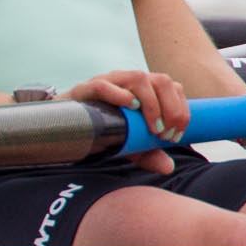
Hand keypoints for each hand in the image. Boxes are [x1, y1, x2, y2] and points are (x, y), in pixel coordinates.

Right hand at [62, 69, 185, 173]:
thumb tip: (168, 167)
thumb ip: (148, 154)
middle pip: (162, 80)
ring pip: (138, 78)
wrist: (64, 127)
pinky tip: (130, 107)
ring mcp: (107, 82)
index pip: (173, 88)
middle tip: (164, 134)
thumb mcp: (129, 144)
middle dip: (172, 108)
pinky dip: (120, 95)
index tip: (174, 137)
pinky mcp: (85, 89)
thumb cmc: (100, 131)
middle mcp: (128, 81)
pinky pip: (104, 85)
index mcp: (143, 89)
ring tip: (151, 128)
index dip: (181, 111)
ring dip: (152, 104)